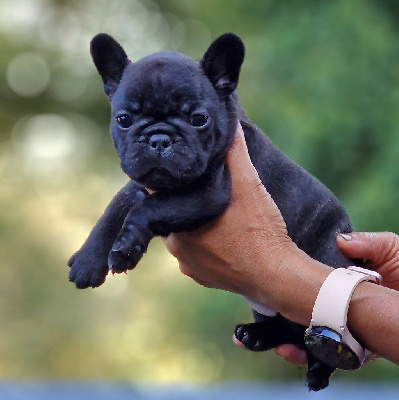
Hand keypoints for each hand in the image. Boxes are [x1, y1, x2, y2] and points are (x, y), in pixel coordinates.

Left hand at [164, 123, 292, 298]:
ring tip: (218, 217)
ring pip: (185, 237)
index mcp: (178, 223)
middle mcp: (176, 247)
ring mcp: (189, 265)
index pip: (162, 197)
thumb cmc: (260, 231)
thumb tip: (231, 125)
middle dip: (186, 204)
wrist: (276, 276)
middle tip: (206, 195)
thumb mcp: (248, 186)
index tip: (184, 175)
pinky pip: (197, 255)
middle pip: (174, 216)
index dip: (173, 184)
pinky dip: (206, 246)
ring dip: (196, 226)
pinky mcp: (202, 278)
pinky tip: (224, 239)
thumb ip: (235, 154)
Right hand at [273, 231, 398, 365]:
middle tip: (258, 317)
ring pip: (310, 336)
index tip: (269, 278)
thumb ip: (365, 243)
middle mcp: (340, 307)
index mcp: (343, 282)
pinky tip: (288, 349)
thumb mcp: (390, 249)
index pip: (310, 283)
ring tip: (273, 340)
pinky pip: (328, 355)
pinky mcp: (357, 350)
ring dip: (286, 340)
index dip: (289, 281)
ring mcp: (346, 329)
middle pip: (303, 310)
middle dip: (278, 316)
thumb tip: (339, 240)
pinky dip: (307, 355)